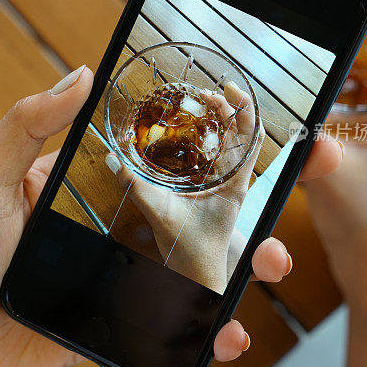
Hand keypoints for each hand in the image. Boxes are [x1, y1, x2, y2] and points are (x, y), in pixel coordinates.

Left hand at [0, 68, 341, 366]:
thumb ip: (26, 126)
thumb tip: (82, 73)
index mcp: (86, 185)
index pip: (150, 160)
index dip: (196, 151)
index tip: (241, 139)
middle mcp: (111, 224)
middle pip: (185, 214)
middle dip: (237, 214)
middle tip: (271, 213)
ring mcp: (123, 273)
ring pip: (193, 265)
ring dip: (239, 268)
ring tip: (268, 267)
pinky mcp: (126, 319)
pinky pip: (176, 318)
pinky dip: (208, 327)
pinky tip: (230, 332)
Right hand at [106, 81, 263, 292]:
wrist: (198, 277)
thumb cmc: (192, 253)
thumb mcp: (160, 215)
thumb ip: (136, 188)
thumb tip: (115, 161)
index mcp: (234, 184)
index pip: (251, 135)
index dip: (243, 107)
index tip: (226, 89)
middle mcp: (237, 182)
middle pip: (245, 133)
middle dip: (230, 107)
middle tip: (206, 93)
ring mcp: (230, 185)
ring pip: (237, 143)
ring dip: (225, 120)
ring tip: (205, 104)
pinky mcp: (220, 190)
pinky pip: (224, 156)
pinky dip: (216, 138)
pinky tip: (197, 132)